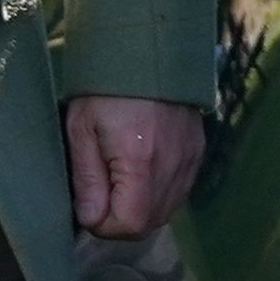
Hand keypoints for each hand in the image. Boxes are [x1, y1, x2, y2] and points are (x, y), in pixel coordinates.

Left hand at [68, 94, 205, 239]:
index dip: (105, 226)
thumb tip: (91, 220)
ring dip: (139, 209)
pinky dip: (157, 195)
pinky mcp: (198, 154)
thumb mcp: (82, 130)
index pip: (131, 223)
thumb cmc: (105, 91)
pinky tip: (137, 175)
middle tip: (97, 197)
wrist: (148, 54)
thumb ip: (87, 178)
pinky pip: (178, 192)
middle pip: (151, 223)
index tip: (87, 209)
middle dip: (120, 221)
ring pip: (167, 211)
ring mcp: (191, 161)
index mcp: (141, 161)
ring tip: (115, 184)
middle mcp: (174, 166)